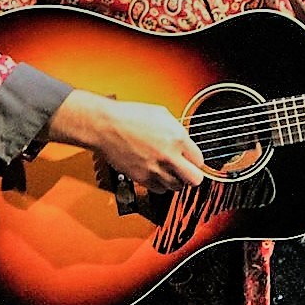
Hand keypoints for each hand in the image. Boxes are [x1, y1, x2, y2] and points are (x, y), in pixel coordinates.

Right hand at [51, 91, 206, 191]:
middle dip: (192, 175)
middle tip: (186, 170)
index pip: (200, 160)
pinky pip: (159, 190)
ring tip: (168, 171)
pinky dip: (160, 184)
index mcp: (177, 138)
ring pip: (177, 188)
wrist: (105, 125)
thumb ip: (177, 130)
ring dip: (175, 180)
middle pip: (195, 180)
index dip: (195, 160)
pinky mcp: (142, 178)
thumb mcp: (161, 114)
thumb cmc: (129, 116)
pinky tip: (156, 174)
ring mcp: (155, 169)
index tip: (190, 159)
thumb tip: (185, 141)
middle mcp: (169, 156)